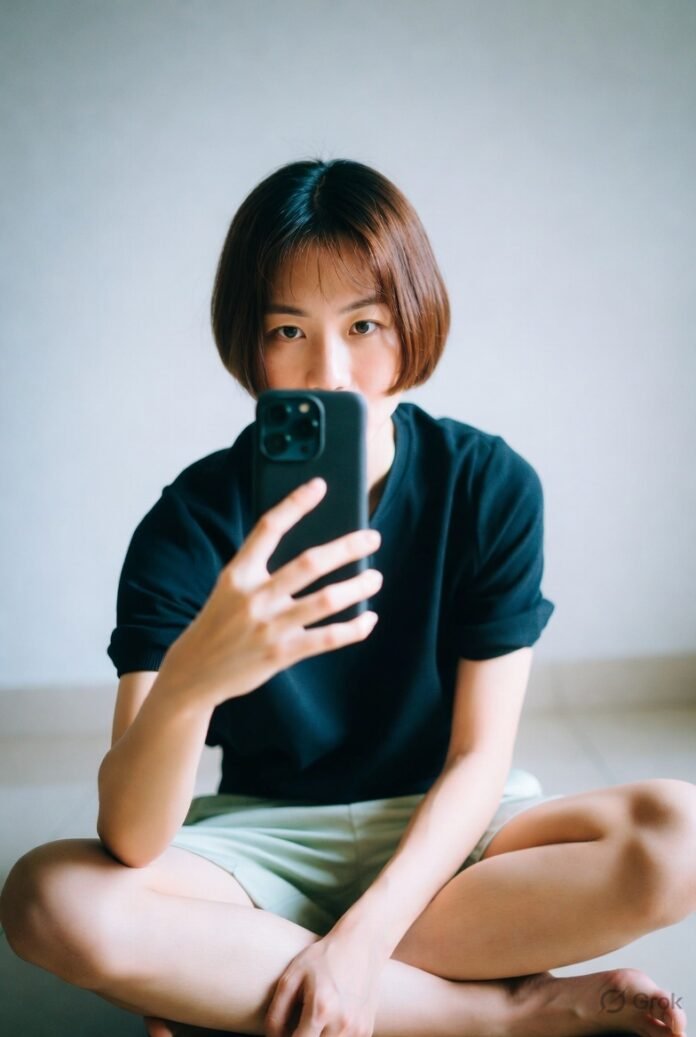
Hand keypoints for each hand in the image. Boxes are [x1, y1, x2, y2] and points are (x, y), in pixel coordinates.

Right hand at [158, 478, 382, 708]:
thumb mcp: (229, 588)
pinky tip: (368, 619)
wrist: (194, 672)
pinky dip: (354, 628)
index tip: (319, 486)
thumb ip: (261, 570)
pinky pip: (327, 638)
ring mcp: (269, 626)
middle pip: (309, 563)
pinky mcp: (282, 653)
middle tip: (372, 537)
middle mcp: (254, 596)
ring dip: (357, 587)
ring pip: (325, 600)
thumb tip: (313, 553)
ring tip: (374, 578)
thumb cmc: (219, 624)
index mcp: (238, 573)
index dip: (295, 504)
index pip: (268, 528)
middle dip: (346, 548)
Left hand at [265, 931, 383, 1036]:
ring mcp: (357, 1029)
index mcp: (320, 1009)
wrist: (361, 945)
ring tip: (316, 1021)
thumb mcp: (293, 975)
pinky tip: (332, 1020)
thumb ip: (277, 1011)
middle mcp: (342, 1024)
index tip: (285, 1030)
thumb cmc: (323, 957)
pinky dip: (335, 1036)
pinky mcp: (367, 1030)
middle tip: (301, 1023)